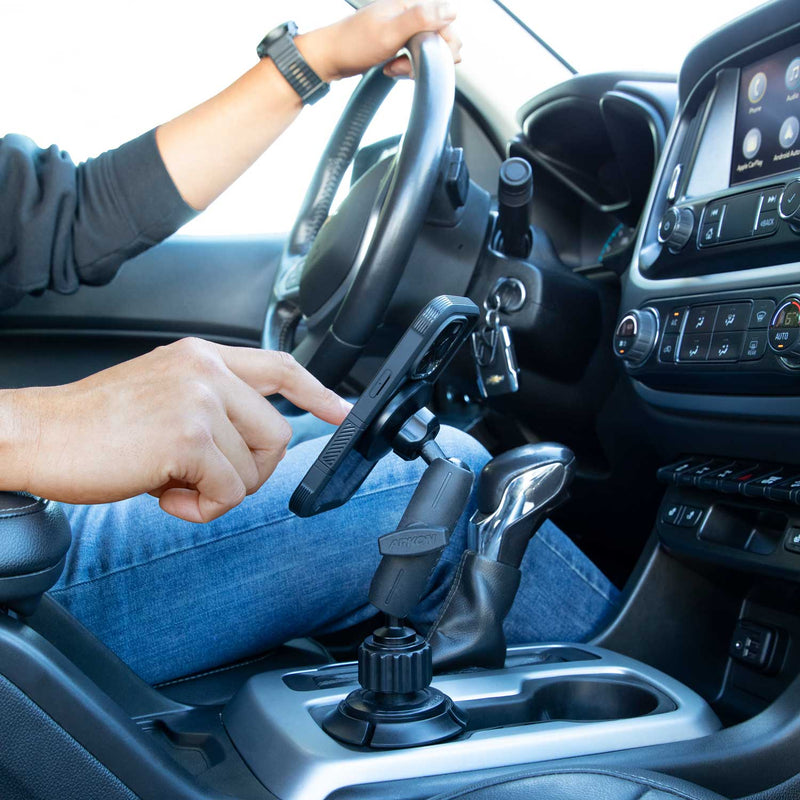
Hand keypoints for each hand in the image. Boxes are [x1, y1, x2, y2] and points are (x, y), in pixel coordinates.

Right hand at [6, 339, 349, 522]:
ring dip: (217, 490)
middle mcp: (206, 370)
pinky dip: (200, 507)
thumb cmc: (94, 425)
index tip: (339, 412)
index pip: (279, 367)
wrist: (38, 435)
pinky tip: (163, 494)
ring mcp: (200, 400)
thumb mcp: (163, 394)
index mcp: (201, 357)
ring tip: (170, 480)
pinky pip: (230, 492)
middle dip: (248, 471)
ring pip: (255, 468)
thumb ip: (212, 405)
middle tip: (199, 477)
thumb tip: (253, 439)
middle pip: (277, 436)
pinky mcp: (190, 436)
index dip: (315, 393)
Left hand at [299, 0, 461, 81]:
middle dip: (428, 58)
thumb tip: (451, 11)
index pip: (445, 22)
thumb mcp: (390, 32)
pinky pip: (412, 58)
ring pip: (425, 51)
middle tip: (408, 66)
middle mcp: (406, 14)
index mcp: (408, 5)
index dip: (442, 47)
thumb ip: (422, 19)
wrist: (328, 59)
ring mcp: (400, 29)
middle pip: (438, 38)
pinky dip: (405, 68)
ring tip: (395, 68)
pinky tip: (391, 69)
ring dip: (414, 66)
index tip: (428, 60)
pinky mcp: (394, 44)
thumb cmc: (353, 45)